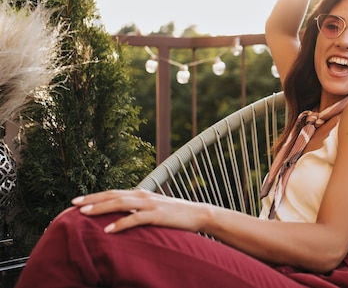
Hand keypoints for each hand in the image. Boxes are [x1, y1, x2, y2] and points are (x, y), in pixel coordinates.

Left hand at [72, 189, 206, 233]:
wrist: (198, 214)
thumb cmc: (175, 214)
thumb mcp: (154, 208)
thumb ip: (139, 208)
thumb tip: (123, 214)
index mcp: (141, 194)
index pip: (113, 193)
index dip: (95, 195)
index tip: (78, 200)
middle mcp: (143, 196)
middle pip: (113, 195)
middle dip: (92, 199)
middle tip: (74, 203)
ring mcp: (150, 205)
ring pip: (120, 204)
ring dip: (101, 208)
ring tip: (84, 213)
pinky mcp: (157, 216)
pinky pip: (134, 219)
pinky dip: (119, 224)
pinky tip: (107, 230)